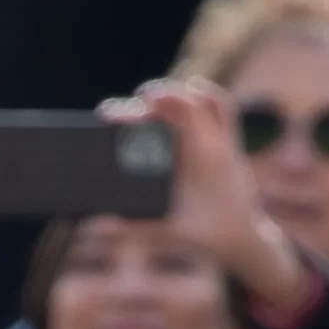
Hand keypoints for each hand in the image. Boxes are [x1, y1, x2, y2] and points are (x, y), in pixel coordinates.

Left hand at [102, 80, 307, 308]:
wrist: (232, 242)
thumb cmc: (194, 235)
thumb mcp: (159, 230)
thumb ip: (131, 227)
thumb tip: (96, 226)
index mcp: (165, 159)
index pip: (142, 125)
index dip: (125, 115)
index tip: (105, 115)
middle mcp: (186, 144)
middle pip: (164, 109)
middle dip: (147, 102)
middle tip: (128, 106)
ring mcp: (209, 141)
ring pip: (191, 105)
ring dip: (173, 96)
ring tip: (152, 97)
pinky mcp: (229, 145)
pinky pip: (223, 112)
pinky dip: (211, 97)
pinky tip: (196, 87)